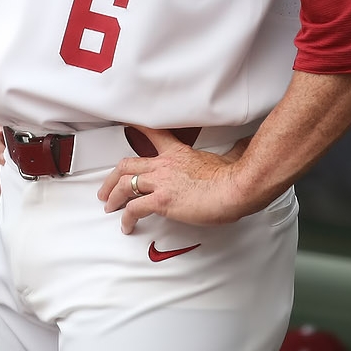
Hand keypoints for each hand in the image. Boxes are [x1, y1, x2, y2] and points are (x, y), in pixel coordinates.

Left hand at [97, 126, 253, 233]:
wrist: (235, 188)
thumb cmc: (233, 177)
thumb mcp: (227, 158)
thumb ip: (231, 150)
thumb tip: (243, 145)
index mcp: (178, 153)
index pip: (152, 134)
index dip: (137, 129)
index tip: (126, 125)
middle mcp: (164, 165)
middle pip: (127, 165)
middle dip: (112, 177)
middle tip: (107, 187)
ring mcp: (160, 182)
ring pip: (124, 185)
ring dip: (113, 197)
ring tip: (110, 206)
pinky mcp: (161, 200)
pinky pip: (134, 209)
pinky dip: (126, 218)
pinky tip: (126, 225)